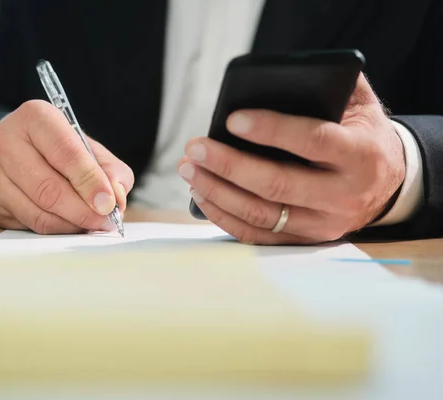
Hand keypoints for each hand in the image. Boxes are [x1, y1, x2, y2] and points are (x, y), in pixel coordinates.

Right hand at [0, 100, 133, 233]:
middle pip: (49, 188)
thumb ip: (110, 170)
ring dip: (71, 224)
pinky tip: (70, 224)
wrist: (12, 152)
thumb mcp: (88, 148)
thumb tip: (116, 198)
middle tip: (105, 221)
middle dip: (83, 211)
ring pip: (38, 212)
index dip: (90, 181)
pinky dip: (56, 230)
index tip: (109, 203)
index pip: (66, 152)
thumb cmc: (56, 149)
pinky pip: (29, 224)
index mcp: (36, 117)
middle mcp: (6, 141)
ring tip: (91, 224)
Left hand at [178, 73, 404, 244]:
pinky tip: (203, 195)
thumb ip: (330, 87)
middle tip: (196, 148)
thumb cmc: (362, 136)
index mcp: (359, 154)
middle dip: (229, 165)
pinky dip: (224, 216)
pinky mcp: (305, 239)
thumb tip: (277, 76)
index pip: (312, 141)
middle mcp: (342, 194)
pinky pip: (257, 235)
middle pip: (277, 184)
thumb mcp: (359, 106)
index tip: (232, 120)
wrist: (388, 184)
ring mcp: (323, 223)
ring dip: (218, 192)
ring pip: (261, 213)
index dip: (271, 130)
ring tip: (190, 169)